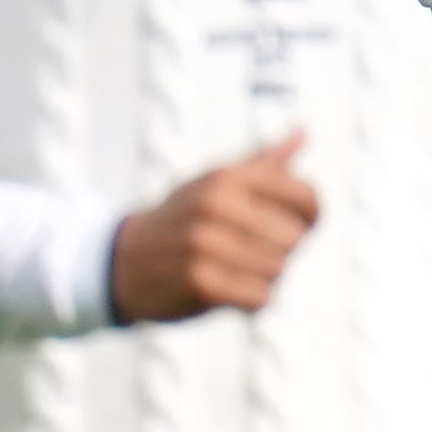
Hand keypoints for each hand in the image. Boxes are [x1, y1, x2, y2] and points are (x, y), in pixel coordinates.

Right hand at [111, 132, 317, 322]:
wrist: (122, 261)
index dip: (309, 219)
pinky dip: (252, 301)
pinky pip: (259, 297)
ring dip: (264, 277)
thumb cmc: (184, 218)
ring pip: (278, 269)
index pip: (307, 198)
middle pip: (294, 238)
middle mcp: (216, 205)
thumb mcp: (217, 182)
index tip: (289, 224)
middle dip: (280, 251)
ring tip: (233, 269)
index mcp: (229, 177)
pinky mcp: (198, 281)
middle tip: (248, 251)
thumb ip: (265, 161)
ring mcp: (204, 242)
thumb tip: (303, 130)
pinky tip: (229, 291)